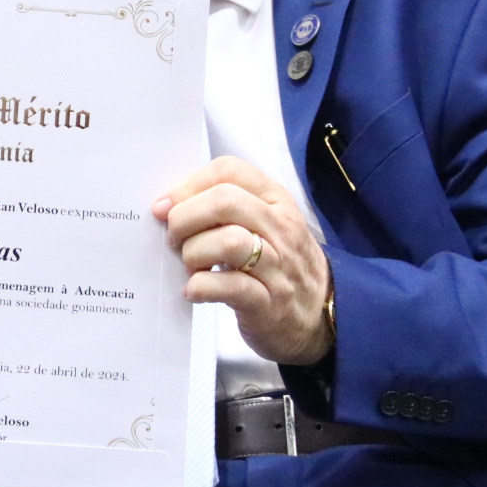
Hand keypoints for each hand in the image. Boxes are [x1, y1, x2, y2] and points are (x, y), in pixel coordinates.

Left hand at [155, 156, 332, 364]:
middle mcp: (281, 228)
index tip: (166, 205)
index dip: (188, 185)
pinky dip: (201, 287)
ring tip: (190, 264)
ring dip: (194, 252)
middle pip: (224, 201)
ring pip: (228, 242)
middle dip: (185, 217)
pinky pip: (229, 286)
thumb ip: (225, 208)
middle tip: (175, 238)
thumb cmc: (279, 264)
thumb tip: (168, 205)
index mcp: (276, 200)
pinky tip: (194, 290)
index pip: (229, 170)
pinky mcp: (268, 304)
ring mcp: (278, 267)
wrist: (320, 315)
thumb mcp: (264, 223)